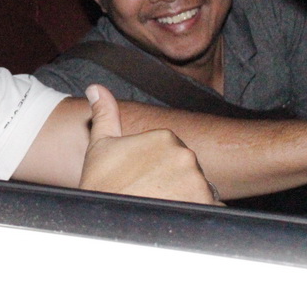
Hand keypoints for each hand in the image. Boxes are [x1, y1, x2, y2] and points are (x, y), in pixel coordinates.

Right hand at [79, 84, 222, 204]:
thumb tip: (96, 88)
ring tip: (158, 206)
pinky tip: (174, 216)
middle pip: (187, 171)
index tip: (142, 178)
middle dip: (173, 183)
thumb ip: (105, 114)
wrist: (106, 218)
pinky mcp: (205, 205)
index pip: (172, 152)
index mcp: (164, 137)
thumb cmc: (101, 185)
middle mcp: (185, 156)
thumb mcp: (100, 146)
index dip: (157, 168)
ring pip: (198, 190)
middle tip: (148, 193)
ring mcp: (196, 181)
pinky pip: (211, 210)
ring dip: (184, 199)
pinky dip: (198, 214)